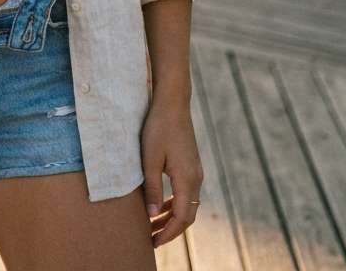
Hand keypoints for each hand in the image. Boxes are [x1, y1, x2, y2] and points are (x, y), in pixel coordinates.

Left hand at [140, 97, 203, 248]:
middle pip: (187, 215)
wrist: (173, 103)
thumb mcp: (149, 159)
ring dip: (172, 217)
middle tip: (152, 239)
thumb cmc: (158, 128)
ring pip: (187, 204)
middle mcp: (196, 179)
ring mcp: (195, 171)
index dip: (168, 233)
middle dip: (170, 230)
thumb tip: (152, 215)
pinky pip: (186, 192)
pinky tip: (162, 205)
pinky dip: (175, 204)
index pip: (181, 218)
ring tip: (154, 226)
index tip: (153, 243)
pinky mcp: (191, 164)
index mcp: (187, 180)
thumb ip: (152, 188)